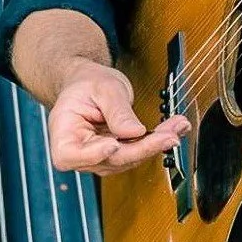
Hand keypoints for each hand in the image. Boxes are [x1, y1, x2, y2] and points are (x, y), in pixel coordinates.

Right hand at [47, 59, 189, 175]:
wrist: (90, 83)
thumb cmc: (88, 83)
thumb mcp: (102, 87)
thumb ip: (117, 110)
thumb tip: (134, 132)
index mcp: (63, 133)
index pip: (70, 154)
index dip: (93, 153)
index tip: (114, 144)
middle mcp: (79, 151)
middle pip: (110, 158)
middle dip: (143, 147)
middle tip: (168, 135)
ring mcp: (99, 157)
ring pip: (129, 159)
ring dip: (156, 144)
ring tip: (177, 126)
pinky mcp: (118, 156)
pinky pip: (138, 152)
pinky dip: (157, 140)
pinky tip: (174, 128)